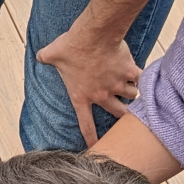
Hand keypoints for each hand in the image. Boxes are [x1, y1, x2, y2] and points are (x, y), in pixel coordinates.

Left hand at [35, 24, 140, 146]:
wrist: (94, 35)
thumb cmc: (72, 46)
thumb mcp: (51, 54)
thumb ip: (45, 57)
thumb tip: (39, 55)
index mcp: (81, 96)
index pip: (86, 124)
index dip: (91, 138)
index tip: (96, 147)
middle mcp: (102, 95)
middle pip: (118, 113)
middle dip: (123, 114)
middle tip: (125, 110)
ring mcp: (117, 85)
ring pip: (132, 95)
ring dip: (132, 91)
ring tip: (131, 85)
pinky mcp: (129, 72)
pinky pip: (141, 78)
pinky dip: (142, 76)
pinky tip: (144, 73)